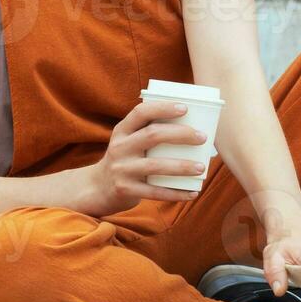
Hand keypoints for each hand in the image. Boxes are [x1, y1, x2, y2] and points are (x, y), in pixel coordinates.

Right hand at [80, 100, 208, 216]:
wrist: (98, 188)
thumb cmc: (126, 160)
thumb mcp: (128, 142)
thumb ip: (149, 134)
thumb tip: (193, 130)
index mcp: (122, 131)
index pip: (141, 112)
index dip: (162, 108)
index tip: (184, 108)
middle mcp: (120, 147)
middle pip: (152, 135)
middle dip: (180, 134)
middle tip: (202, 137)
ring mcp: (121, 169)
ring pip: (155, 166)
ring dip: (181, 166)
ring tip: (201, 167)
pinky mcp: (125, 190)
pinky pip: (155, 192)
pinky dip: (175, 193)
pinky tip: (192, 193)